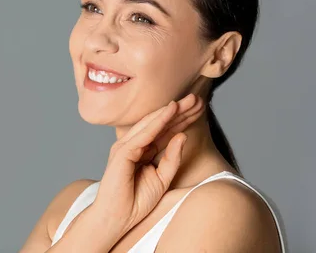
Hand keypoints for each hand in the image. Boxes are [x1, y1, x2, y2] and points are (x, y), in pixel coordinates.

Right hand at [91, 93, 204, 235]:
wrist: (116, 218)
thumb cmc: (135, 201)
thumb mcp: (162, 178)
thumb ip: (172, 158)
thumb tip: (182, 136)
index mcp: (143, 150)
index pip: (165, 130)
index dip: (182, 119)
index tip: (200, 109)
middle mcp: (133, 144)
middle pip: (159, 123)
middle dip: (179, 111)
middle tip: (198, 99)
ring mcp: (126, 146)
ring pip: (151, 124)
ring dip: (171, 111)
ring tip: (188, 101)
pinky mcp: (122, 152)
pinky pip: (143, 134)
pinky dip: (158, 122)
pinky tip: (170, 111)